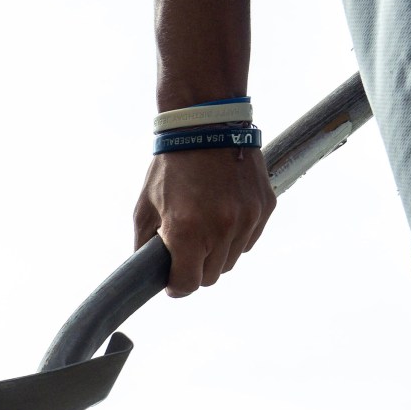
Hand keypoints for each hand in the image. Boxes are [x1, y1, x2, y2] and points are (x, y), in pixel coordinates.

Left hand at [133, 145, 274, 296]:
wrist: (207, 124)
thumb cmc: (171, 166)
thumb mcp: (145, 207)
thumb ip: (146, 246)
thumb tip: (149, 273)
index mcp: (187, 231)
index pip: (188, 284)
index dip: (176, 286)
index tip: (171, 279)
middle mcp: (222, 228)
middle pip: (211, 277)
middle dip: (196, 268)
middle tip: (186, 249)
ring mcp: (247, 218)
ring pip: (231, 260)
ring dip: (217, 253)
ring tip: (204, 225)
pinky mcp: (265, 207)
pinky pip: (249, 240)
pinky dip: (235, 236)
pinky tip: (222, 213)